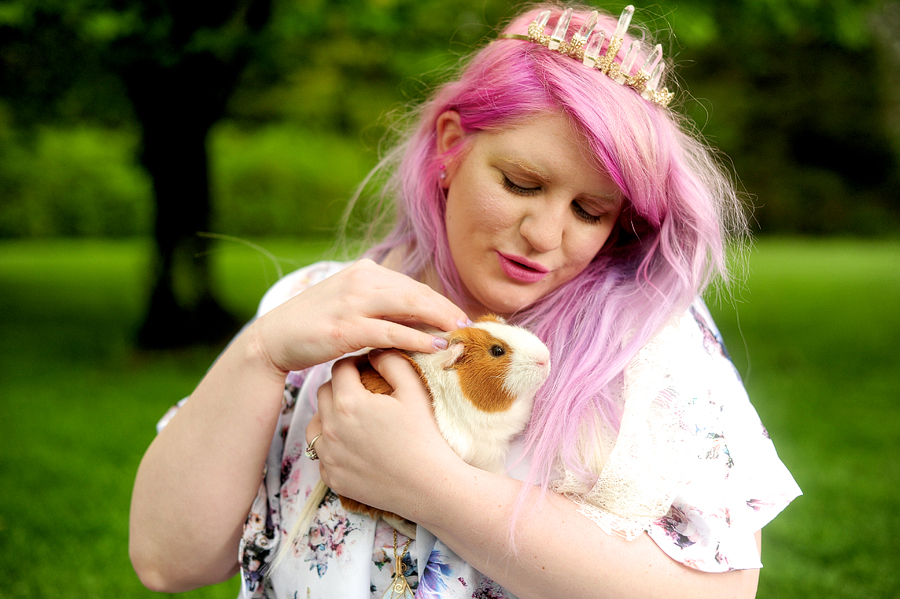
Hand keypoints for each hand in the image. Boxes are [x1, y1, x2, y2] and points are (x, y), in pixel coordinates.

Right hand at [249, 259, 468, 374]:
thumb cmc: (315, 326)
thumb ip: (381, 306)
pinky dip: (417, 338)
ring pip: (409, 307)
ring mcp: (352, 302)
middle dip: (446, 309)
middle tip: (469, 326)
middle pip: (416, 292)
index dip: (440, 301)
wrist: (274, 340)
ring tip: (460, 335)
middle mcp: (360, 280)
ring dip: (439, 320)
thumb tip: (420, 320)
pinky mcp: (346, 327)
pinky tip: (435, 347)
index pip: (412, 285)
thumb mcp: (350, 306)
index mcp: (364, 271)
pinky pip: (391, 332)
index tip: (460, 317)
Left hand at [306, 350, 461, 518]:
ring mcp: (328, 456)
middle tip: (363, 391)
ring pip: (316, 423)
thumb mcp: (413, 391)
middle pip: (324, 393)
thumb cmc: (424, 436)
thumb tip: (374, 352)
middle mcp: (330, 428)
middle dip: (341, 387)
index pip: (340, 369)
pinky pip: (322, 453)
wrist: (429, 486)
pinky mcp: (332, 477)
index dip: (355, 364)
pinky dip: (333, 445)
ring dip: (330, 415)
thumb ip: (391, 362)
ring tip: (354, 418)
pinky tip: (355, 445)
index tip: (368, 368)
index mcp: (348, 402)